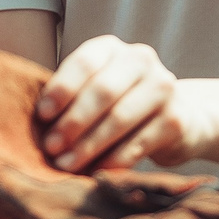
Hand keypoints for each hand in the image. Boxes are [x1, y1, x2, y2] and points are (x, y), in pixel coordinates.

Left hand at [36, 35, 211, 171]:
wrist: (179, 116)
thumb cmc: (120, 103)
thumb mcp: (96, 89)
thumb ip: (71, 98)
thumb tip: (38, 124)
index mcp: (113, 48)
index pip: (85, 62)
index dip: (62, 89)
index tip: (42, 116)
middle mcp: (142, 60)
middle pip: (102, 91)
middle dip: (73, 122)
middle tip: (51, 147)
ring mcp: (164, 88)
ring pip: (119, 119)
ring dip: (88, 146)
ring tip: (66, 164)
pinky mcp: (176, 119)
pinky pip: (138, 143)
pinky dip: (112, 160)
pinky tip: (95, 171)